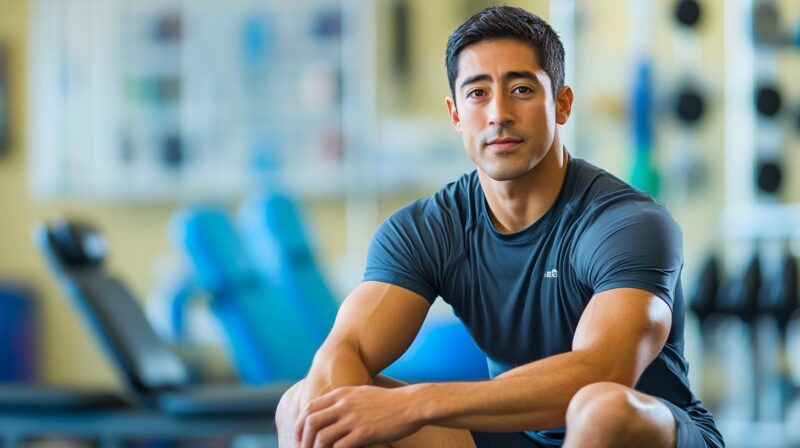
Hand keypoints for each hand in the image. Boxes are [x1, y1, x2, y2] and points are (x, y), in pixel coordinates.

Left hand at [294, 385, 421, 447]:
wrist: (411, 405)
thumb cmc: (387, 401)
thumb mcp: (361, 392)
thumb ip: (344, 399)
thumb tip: (328, 409)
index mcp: (342, 394)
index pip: (310, 408)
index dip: (300, 424)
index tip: (299, 436)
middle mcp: (344, 405)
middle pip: (311, 423)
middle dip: (303, 440)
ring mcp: (353, 419)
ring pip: (322, 438)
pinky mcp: (363, 433)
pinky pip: (339, 447)